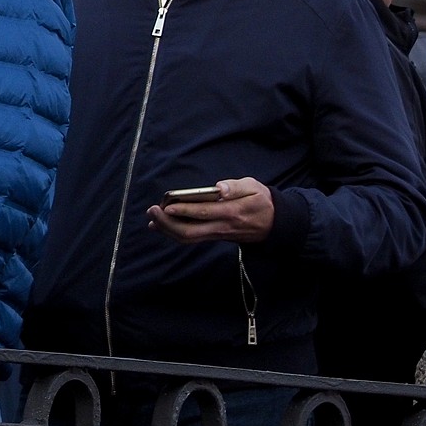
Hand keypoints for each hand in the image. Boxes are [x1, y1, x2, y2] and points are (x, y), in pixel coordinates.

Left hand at [147, 178, 275, 243]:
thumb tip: (219, 188)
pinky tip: (161, 225)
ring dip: (167, 230)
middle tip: (152, 211)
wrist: (273, 224)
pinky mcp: (214, 236)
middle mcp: (221, 227)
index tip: (166, 206)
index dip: (183, 210)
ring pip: (188, 238)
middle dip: (168, 224)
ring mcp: (217, 234)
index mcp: (231, 212)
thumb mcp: (254, 187)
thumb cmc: (261, 201)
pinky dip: (174, 232)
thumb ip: (236, 187)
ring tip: (152, 218)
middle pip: (190, 231)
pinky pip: (191, 237)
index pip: (204, 213)